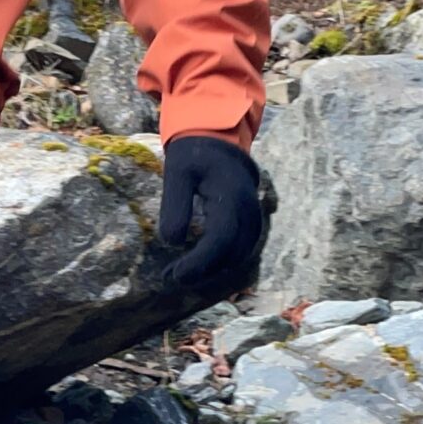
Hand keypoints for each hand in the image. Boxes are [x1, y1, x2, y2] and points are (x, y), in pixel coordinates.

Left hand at [156, 134, 265, 294]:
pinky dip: (219, 264)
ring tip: (177, 273)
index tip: (175, 275)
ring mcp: (254, 220)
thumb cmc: (195, 157)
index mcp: (231, 196)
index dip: (199, 263)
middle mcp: (248, 212)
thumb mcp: (177, 173)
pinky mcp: (251, 227)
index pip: (220, 239)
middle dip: (200, 272)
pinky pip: (239, 253)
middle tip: (168, 276)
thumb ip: (175, 206)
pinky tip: (195, 266)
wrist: (221, 146)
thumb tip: (172, 243)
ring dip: (209, 271)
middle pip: (230, 255)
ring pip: (237, 258)